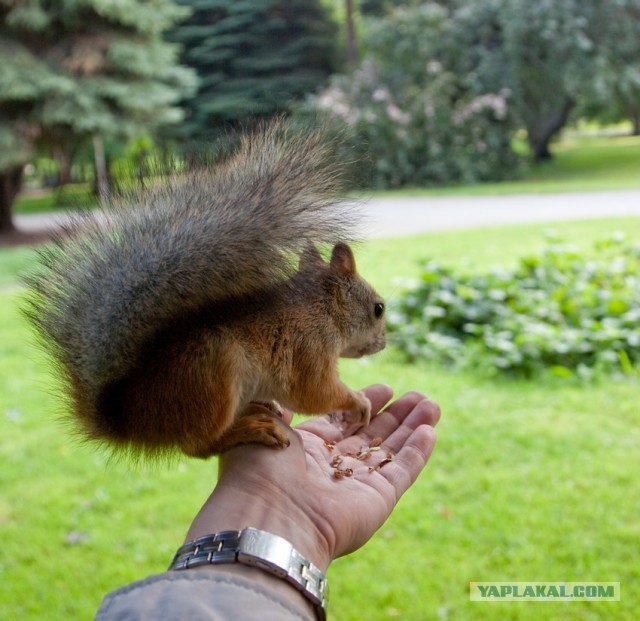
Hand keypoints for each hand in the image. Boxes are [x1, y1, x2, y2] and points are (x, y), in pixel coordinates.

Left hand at [185, 385, 439, 571]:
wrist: (268, 517)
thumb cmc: (258, 470)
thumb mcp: (262, 426)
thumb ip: (278, 409)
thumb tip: (277, 393)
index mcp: (306, 450)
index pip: (343, 423)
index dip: (364, 404)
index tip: (385, 387)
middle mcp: (334, 467)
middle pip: (373, 436)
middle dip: (396, 414)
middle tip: (418, 395)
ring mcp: (358, 485)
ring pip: (393, 450)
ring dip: (413, 427)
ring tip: (432, 405)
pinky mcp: (379, 499)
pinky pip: (403, 471)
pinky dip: (418, 452)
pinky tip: (430, 430)